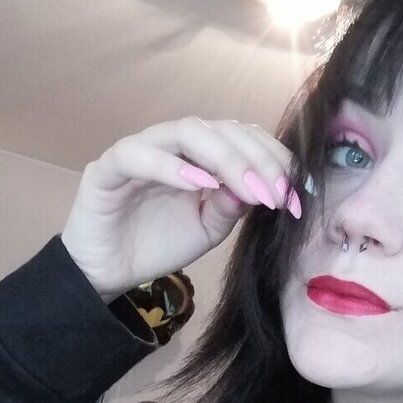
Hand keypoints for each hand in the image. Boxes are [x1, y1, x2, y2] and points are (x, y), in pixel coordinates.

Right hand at [61, 118, 301, 300]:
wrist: (107, 273)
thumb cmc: (155, 245)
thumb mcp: (208, 229)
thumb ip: (232, 206)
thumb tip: (262, 186)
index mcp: (198, 155)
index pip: (242, 138)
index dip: (273, 159)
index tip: (295, 195)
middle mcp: (171, 144)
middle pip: (221, 130)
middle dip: (256, 159)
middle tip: (277, 193)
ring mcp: (139, 150)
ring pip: (187, 132)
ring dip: (225, 158)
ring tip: (249, 189)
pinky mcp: (108, 168)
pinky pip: (139, 155)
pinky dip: (172, 166)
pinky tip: (200, 185)